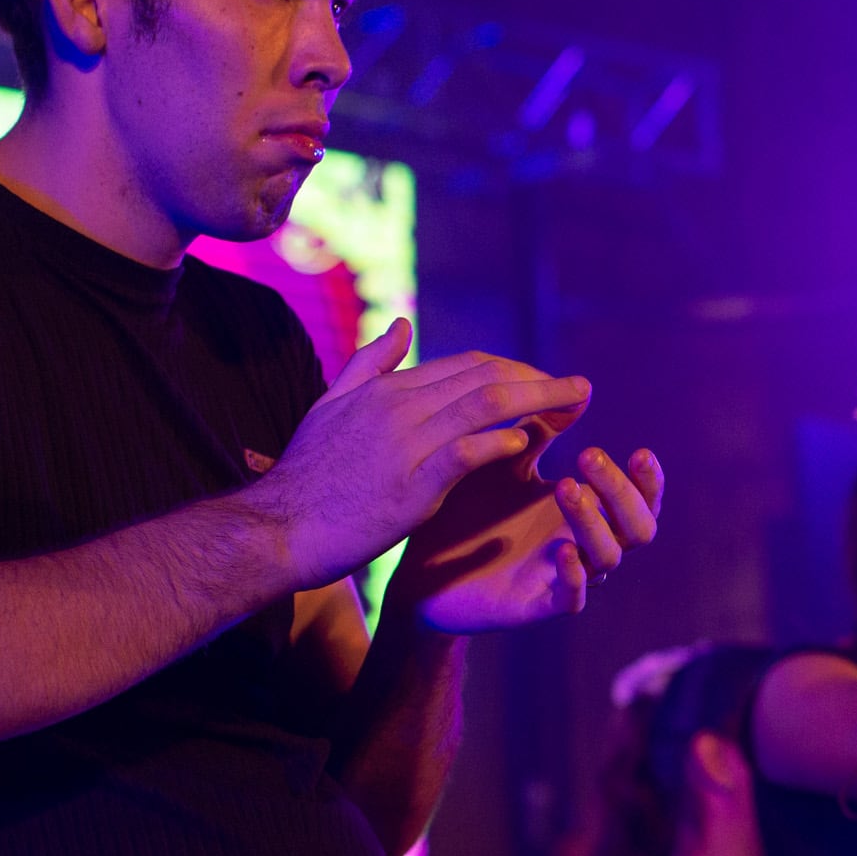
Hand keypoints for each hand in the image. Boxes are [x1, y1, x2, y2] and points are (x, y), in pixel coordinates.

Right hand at [246, 321, 596, 590]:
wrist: (276, 530)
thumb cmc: (307, 475)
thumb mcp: (331, 406)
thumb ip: (370, 364)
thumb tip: (402, 325)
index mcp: (388, 389)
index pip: (469, 364)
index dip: (517, 368)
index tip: (547, 380)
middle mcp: (399, 408)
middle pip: (486, 377)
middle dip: (540, 378)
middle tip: (580, 389)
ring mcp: (404, 446)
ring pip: (483, 405)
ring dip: (538, 399)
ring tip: (576, 404)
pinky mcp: (407, 488)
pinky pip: (461, 454)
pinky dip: (497, 442)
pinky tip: (526, 443)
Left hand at [396, 439, 666, 633]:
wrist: (423, 566)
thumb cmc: (471, 509)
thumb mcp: (507, 462)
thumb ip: (540, 430)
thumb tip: (577, 386)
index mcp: (589, 510)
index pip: (640, 499)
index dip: (649, 480)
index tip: (639, 450)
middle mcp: (586, 543)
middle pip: (640, 527)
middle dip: (622, 491)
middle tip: (587, 456)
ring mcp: (564, 574)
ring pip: (610, 557)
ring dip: (595, 521)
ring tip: (566, 487)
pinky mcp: (538, 603)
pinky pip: (573, 597)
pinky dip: (575, 575)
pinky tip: (561, 550)